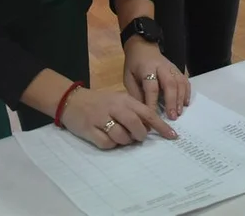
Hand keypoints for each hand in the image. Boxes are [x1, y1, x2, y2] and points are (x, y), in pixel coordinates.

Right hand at [60, 87, 176, 149]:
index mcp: (124, 99)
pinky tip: (106, 137)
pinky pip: (107, 144)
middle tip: (137, 137)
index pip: (147, 113)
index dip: (161, 126)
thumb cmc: (99, 102)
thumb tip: (149, 128)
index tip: (172, 136)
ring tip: (119, 136)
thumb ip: (133, 111)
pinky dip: (110, 144)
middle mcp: (114, 107)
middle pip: (136, 126)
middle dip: (140, 135)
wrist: (72, 99)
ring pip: (122, 137)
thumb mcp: (118, 100)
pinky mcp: (90, 130)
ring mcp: (101, 119)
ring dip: (124, 141)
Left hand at [123, 38, 190, 119]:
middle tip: (172, 116)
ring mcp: (171, 67)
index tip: (153, 117)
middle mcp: (161, 67)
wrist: (142, 47)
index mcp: (146, 68)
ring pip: (180, 82)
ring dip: (181, 98)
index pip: (151, 87)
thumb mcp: (128, 78)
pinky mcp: (177, 69)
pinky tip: (185, 103)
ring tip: (179, 112)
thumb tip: (143, 111)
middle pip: (169, 83)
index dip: (153, 102)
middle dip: (172, 101)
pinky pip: (185, 80)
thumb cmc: (134, 65)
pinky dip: (187, 92)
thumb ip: (135, 93)